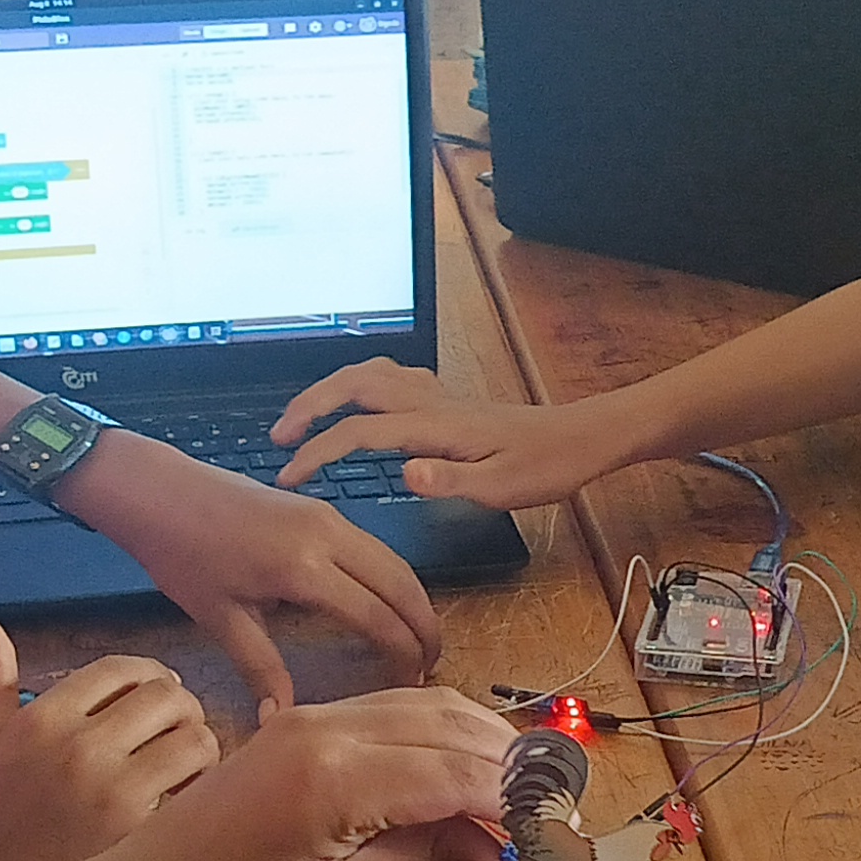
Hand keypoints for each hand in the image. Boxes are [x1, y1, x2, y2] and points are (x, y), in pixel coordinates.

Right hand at [0, 618, 217, 860]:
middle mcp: (80, 748)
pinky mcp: (139, 836)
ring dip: (200, 745)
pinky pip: (196, 793)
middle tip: (180, 725)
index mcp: (41, 720)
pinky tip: (188, 802)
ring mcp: (113, 793)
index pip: (120, 669)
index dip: (148, 674)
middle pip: (166, 696)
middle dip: (181, 705)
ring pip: (193, 740)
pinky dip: (201, 791)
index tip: (156, 690)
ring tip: (189, 762)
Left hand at [58, 687, 512, 860]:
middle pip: (451, 724)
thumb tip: (496, 841)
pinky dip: (438, 737)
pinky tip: (464, 779)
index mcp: (334, 776)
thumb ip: (423, 856)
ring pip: (426, 706)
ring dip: (480, 744)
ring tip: (520, 798)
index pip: (458, 771)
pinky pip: (390, 712)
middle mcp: (326, 727)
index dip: (517, 802)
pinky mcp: (299, 723)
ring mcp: (310, 717)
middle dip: (510, 767)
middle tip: (553, 816)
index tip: (558, 835)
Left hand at [66, 436, 442, 709]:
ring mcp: (328, 515)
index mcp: (303, 568)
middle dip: (425, 628)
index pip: (378, 617)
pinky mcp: (321, 507)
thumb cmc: (181, 555)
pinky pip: (374, 547)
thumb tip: (280, 722)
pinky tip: (385, 607)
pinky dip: (392, 579)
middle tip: (432, 670)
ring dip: (413, 601)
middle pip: (403, 584)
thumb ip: (261, 669)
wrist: (157, 490)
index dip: (403, 655)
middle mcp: (329, 535)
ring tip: (416, 643)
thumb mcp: (220, 619)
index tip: (411, 687)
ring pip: (394, 561)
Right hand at [271, 357, 631, 510]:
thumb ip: (452, 480)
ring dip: (330, 390)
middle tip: (279, 438)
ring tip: (304, 418)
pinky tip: (359, 403)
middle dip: (309, 406)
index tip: (290, 477)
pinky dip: (361, 383)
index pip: (360, 432)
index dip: (319, 452)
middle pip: (354, 385)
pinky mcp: (448, 399)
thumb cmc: (546, 466)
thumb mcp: (502, 487)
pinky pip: (392, 377)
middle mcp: (431, 402)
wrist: (581, 438)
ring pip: (370, 374)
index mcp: (436, 426)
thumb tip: (406, 472)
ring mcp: (438, 396)